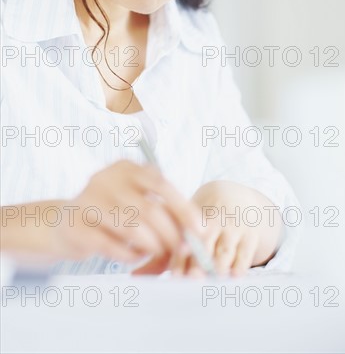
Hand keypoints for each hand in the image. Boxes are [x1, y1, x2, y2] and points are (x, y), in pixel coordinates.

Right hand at [52, 159, 201, 262]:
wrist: (64, 223)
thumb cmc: (111, 214)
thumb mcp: (136, 203)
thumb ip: (164, 212)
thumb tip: (196, 232)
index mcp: (126, 168)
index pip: (161, 184)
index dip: (184, 208)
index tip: (199, 229)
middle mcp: (106, 179)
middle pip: (150, 209)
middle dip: (172, 234)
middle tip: (182, 250)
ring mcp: (88, 201)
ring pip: (132, 228)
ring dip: (152, 246)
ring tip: (158, 253)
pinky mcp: (75, 226)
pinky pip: (111, 246)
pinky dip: (129, 255)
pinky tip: (134, 256)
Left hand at [133, 181, 282, 277]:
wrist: (236, 196)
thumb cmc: (203, 220)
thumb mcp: (185, 228)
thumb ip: (161, 255)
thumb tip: (134, 277)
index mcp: (191, 220)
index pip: (184, 241)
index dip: (179, 260)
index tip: (174, 277)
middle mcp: (212, 222)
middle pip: (204, 246)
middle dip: (198, 263)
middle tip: (193, 279)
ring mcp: (232, 227)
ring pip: (224, 249)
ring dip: (219, 264)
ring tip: (214, 278)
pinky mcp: (250, 234)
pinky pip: (245, 251)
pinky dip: (240, 264)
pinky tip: (234, 277)